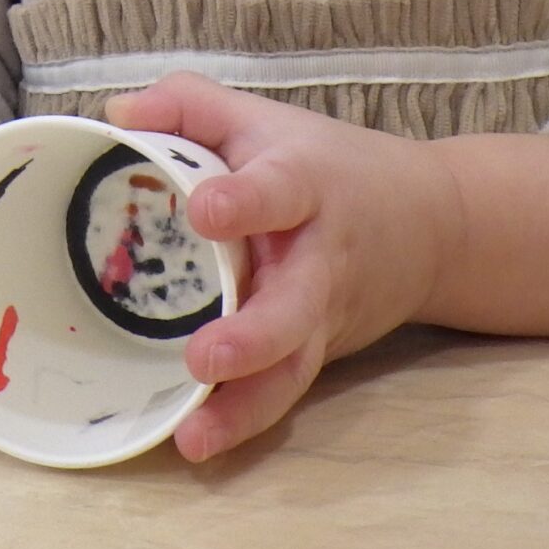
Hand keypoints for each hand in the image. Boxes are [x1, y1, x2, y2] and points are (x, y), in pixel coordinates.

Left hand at [105, 73, 461, 461]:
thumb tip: (115, 116)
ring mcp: (321, 314)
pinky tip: (200, 443)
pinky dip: (245, 421)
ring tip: (196, 434)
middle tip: (204, 357)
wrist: (433, 221)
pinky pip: (284, 393)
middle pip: (295, 304)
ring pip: (292, 367)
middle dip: (254, 336)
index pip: (279, 191)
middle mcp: (319, 258)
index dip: (245, 201)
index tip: (206, 210)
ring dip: (246, 405)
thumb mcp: (262, 119)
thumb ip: (188, 105)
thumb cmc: (326, 163)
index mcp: (304, 186)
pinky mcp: (318, 353)